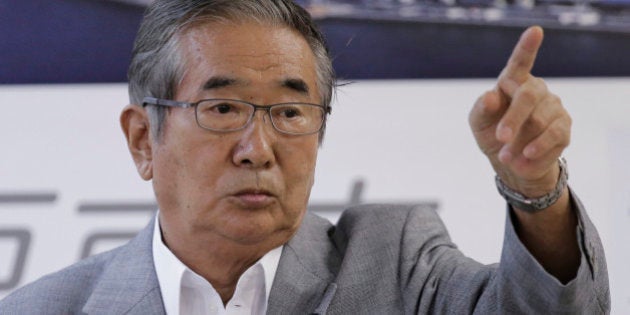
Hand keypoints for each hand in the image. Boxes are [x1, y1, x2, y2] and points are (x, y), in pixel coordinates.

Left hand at [469, 26, 570, 197]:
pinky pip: (553, 136)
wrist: (510, 162)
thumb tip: (491, 97)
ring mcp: (553, 106)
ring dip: (519, 141)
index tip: (535, 31)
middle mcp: (536, 89)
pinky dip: (536, 149)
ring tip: (505, 156)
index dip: (527, 47)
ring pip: (540, 120)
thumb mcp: (479, 122)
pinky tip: (524, 158)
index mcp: (512, 82)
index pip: (520, 62)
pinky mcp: (564, 127)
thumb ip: (481, 109)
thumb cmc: (491, 133)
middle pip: (528, 96)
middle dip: (512, 119)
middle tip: (500, 137)